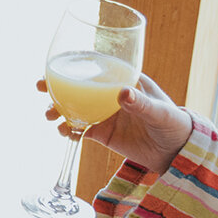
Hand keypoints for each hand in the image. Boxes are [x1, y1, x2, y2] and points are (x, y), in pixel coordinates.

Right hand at [39, 71, 192, 174]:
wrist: (177, 153)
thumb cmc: (174, 124)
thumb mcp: (160, 112)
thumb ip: (141, 103)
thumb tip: (122, 93)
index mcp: (124, 81)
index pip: (96, 67)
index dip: (73, 64)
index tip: (55, 66)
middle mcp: (110, 95)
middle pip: (77, 86)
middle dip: (56, 86)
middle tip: (41, 87)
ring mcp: (104, 114)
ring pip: (74, 108)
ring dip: (58, 109)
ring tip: (50, 116)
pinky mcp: (102, 133)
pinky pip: (79, 129)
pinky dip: (68, 130)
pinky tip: (64, 132)